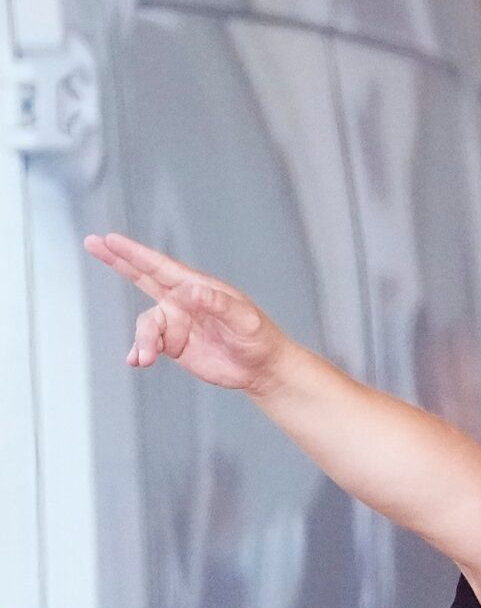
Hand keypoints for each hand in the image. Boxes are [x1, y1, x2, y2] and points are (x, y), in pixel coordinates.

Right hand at [85, 233, 299, 395]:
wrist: (261, 369)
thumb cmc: (259, 338)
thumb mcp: (245, 319)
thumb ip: (218, 304)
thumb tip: (189, 291)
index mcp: (199, 288)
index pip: (162, 266)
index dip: (136, 253)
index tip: (112, 239)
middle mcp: (183, 301)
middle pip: (143, 276)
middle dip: (118, 261)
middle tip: (92, 242)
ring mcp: (176, 322)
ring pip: (146, 325)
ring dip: (142, 340)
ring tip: (146, 358)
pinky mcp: (173, 344)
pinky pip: (148, 344)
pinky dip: (140, 351)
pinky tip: (138, 360)